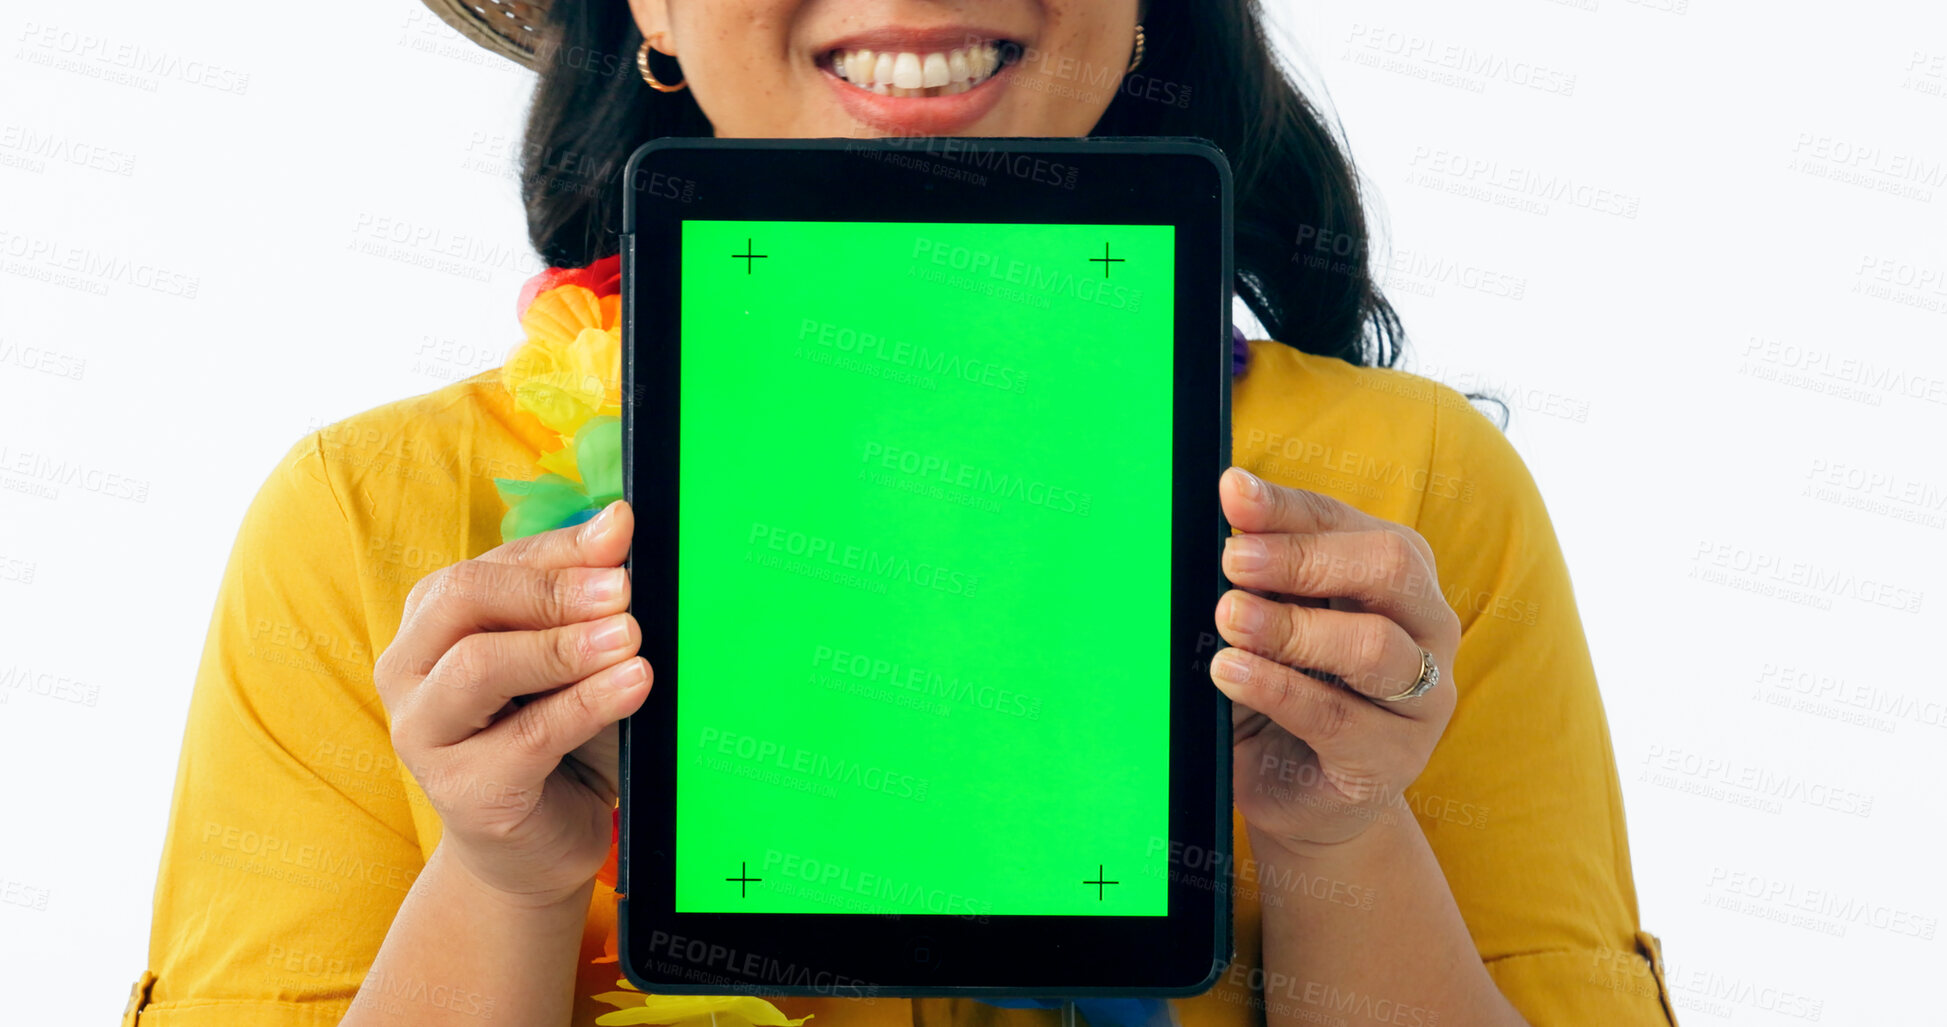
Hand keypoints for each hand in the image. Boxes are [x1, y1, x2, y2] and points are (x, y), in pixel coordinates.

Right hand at [374, 500, 650, 905]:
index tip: (622, 533)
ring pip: (480, 667)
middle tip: (622, 589)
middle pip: (463, 601)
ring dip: (563, 647)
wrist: (542, 845)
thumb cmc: (561, 736)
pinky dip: (585, 704)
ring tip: (631, 637)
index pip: (493, 564)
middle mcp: (410, 669)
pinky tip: (633, 685)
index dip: (558, 548)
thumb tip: (618, 522)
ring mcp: (425, 733)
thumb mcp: (575, 657)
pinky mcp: (461, 791)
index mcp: (434, 621)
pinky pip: (525, 737)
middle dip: (550, 589)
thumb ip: (586, 595)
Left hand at [1210, 468, 1459, 854]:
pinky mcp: (1392, 759)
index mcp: (1397, 574)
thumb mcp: (1268, 620)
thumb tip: (1229, 502)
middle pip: (1390, 568)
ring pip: (1375, 648)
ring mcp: (1422, 697)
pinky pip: (1338, 717)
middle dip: (1304, 558)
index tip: (1232, 494)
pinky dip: (1277, 689)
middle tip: (1232, 561)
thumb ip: (1258, 568)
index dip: (1287, 507)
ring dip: (1292, 628)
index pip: (1346, 522)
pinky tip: (1230, 672)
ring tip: (1228, 620)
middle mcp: (1427, 627)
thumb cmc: (1285, 688)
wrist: (1303, 796)